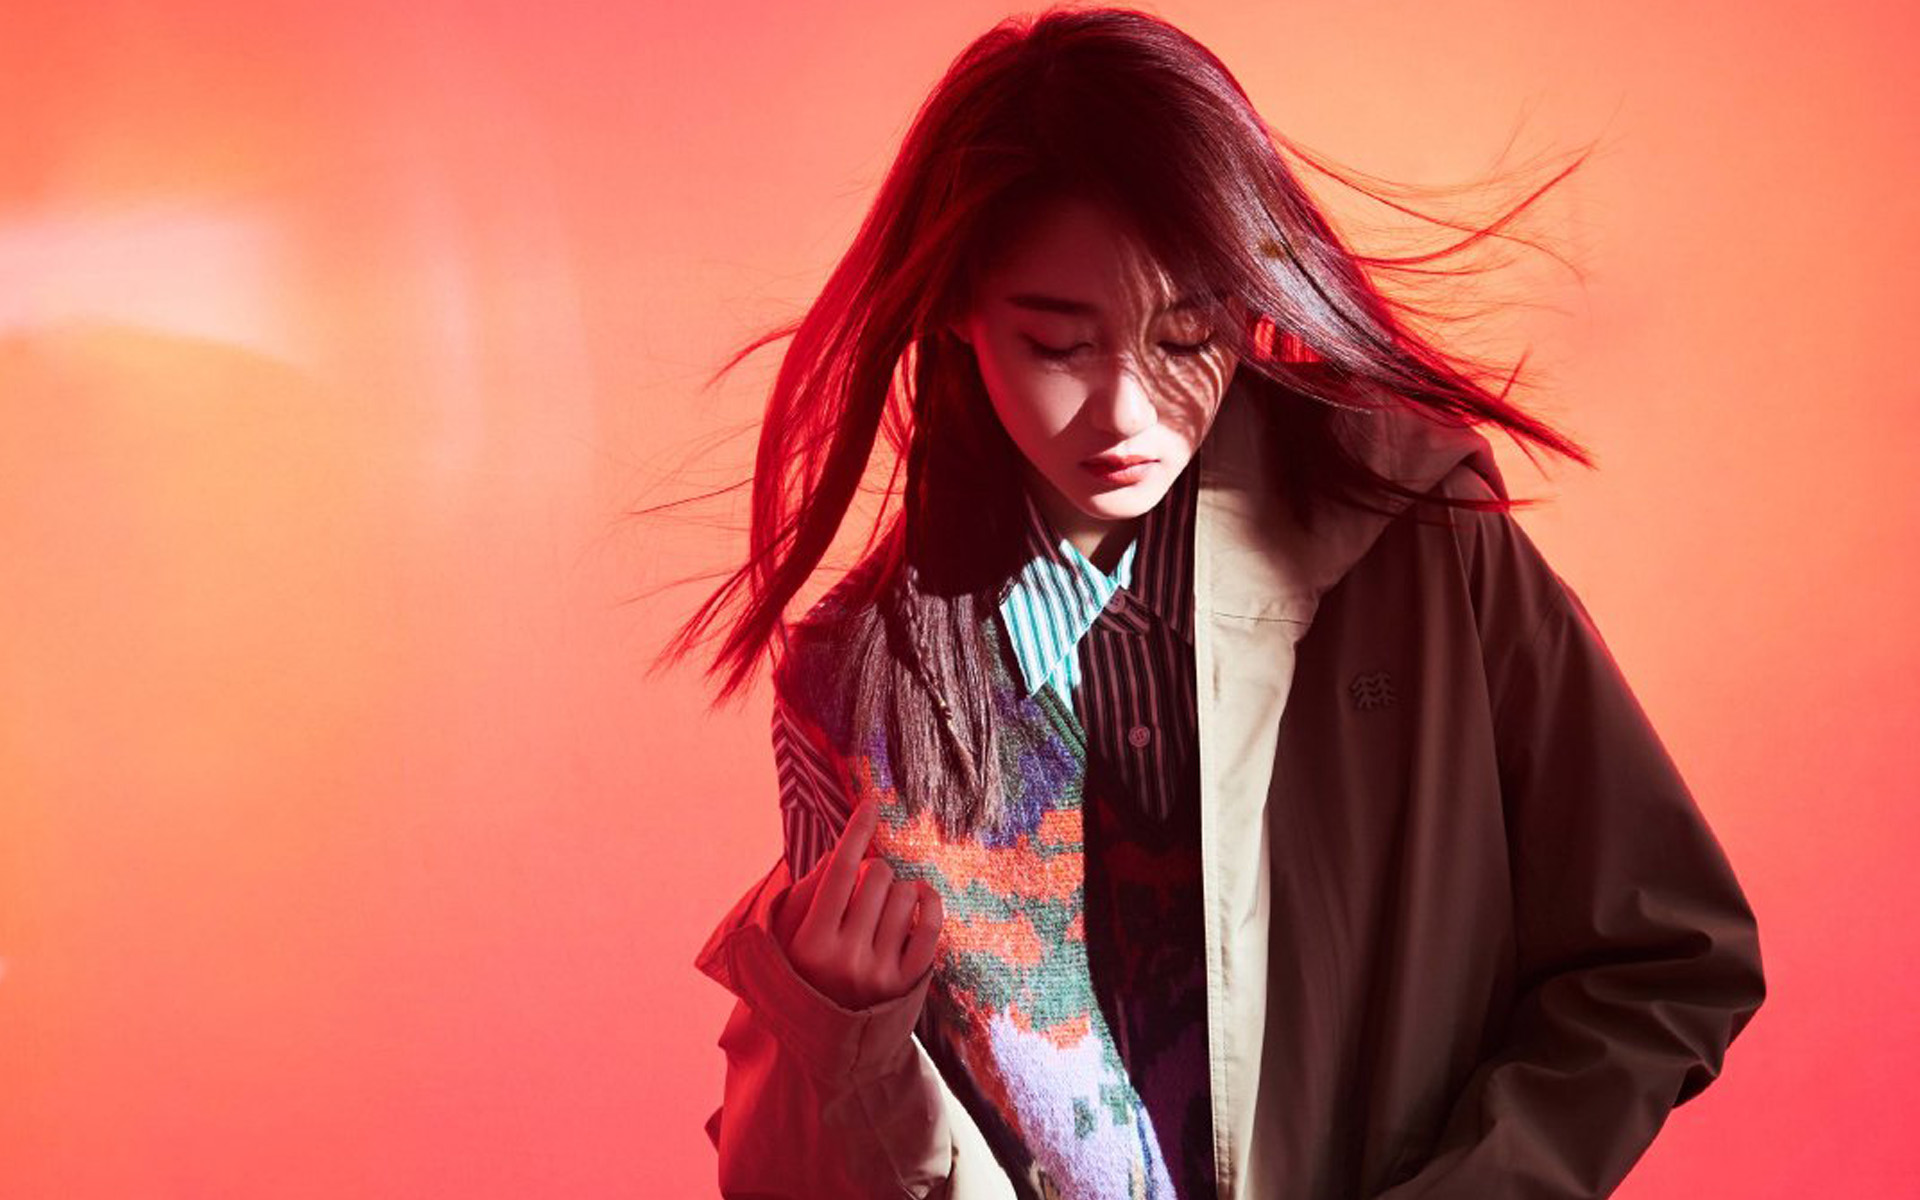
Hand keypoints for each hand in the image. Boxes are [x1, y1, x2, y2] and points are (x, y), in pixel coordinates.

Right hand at [769, 796, 943, 1010]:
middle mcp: (845, 958)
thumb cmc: (803, 975)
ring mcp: (880, 972)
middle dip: (874, 870)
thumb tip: (843, 851)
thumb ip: (808, 891)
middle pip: (877, 876)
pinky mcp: (908, 982)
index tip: (871, 803)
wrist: (828, 1044)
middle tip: (864, 888)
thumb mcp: (787, 937)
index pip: (839, 870)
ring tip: (881, 909)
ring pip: (905, 894)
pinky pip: (932, 924)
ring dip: (896, 890)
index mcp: (810, 942)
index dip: (856, 831)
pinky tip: (918, 897)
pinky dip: (928, 901)